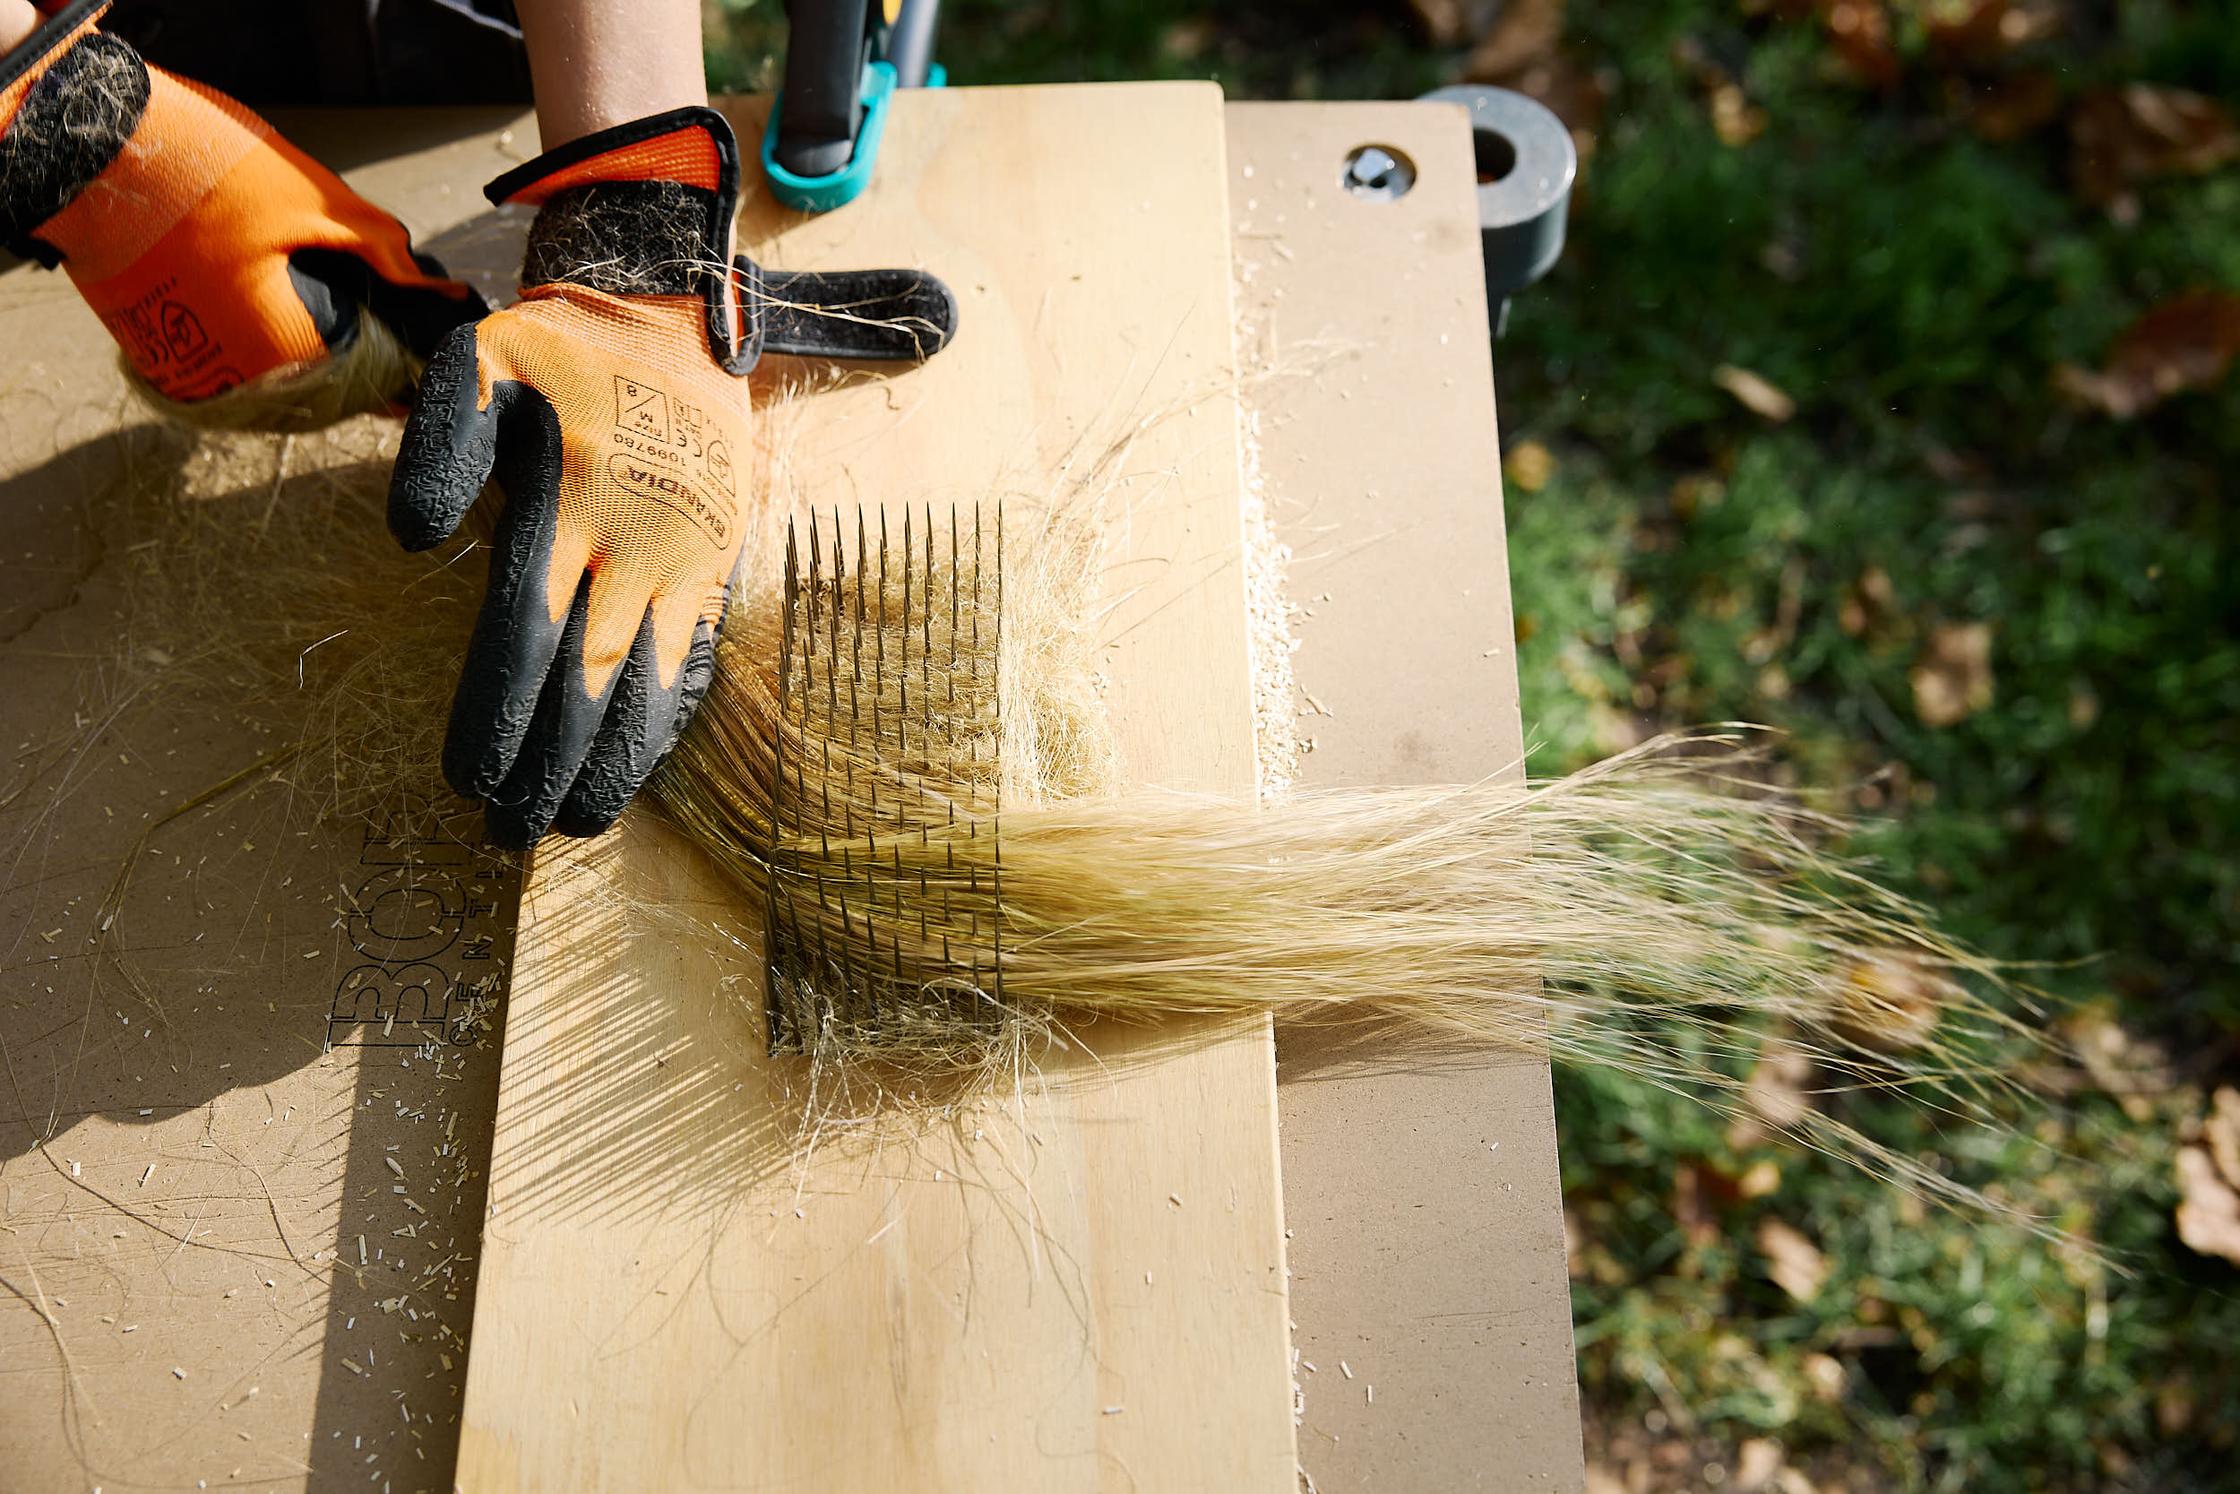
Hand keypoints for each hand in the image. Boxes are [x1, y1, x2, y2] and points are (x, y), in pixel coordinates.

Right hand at [0, 1, 482, 414]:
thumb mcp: (311, 202)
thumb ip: (382, 253)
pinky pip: (228, 368)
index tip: (422, 349)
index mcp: (280, 353)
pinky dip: (260, 348)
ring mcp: (187, 372)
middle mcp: (231, 382)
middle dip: (360, 360)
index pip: (367, 386)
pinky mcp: (157, 354)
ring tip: (341, 314)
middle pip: (322, 392)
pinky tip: (280, 309)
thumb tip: (435, 290)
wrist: (85, 148)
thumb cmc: (200, 169)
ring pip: (275, 385)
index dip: (402, 364)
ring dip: (311, 357)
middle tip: (386, 324)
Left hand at [390, 105, 955, 847]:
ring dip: (612, 761)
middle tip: (509, 833)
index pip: (526, 631)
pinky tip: (636, 765)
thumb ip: (442, 443)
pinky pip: (690, 658)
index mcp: (571, 503)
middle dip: (546, 762)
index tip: (469, 778)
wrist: (678, 317)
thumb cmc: (564, 349)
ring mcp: (682, 562)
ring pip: (647, 682)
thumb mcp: (483, 359)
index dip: (499, 711)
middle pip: (586, 678)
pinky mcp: (713, 567)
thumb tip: (411, 538)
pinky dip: (663, 720)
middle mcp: (633, 545)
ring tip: (574, 823)